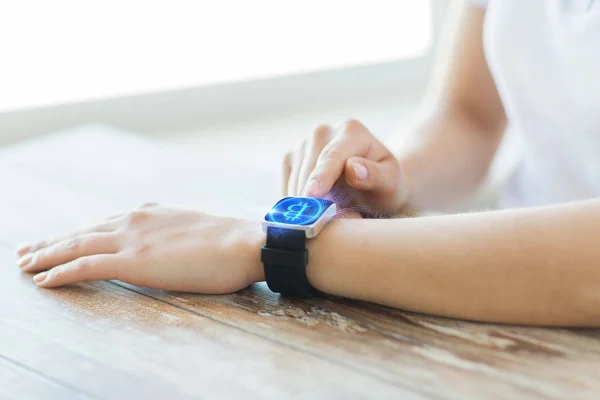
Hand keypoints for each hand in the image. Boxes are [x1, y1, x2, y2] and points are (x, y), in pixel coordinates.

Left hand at [15, 204, 264, 292]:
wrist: (242, 242)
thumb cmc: (228, 242)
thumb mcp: (193, 229)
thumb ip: (171, 233)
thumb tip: (167, 243)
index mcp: (149, 213)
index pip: (103, 224)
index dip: (78, 233)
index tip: (60, 239)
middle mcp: (134, 220)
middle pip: (82, 231)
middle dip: (52, 242)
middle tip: (26, 250)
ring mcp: (131, 239)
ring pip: (76, 245)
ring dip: (46, 255)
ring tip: (24, 264)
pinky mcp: (132, 261)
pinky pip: (85, 266)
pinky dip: (60, 272)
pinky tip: (43, 279)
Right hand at [283, 119, 408, 215]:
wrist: (371, 186)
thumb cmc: (384, 186)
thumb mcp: (390, 184)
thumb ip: (376, 176)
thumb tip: (353, 168)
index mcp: (352, 131)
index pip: (332, 156)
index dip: (320, 176)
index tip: (311, 196)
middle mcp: (324, 131)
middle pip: (310, 168)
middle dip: (314, 199)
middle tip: (326, 225)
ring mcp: (304, 144)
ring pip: (296, 180)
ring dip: (306, 204)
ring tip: (326, 218)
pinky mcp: (291, 159)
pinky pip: (287, 185)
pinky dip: (296, 203)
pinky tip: (314, 211)